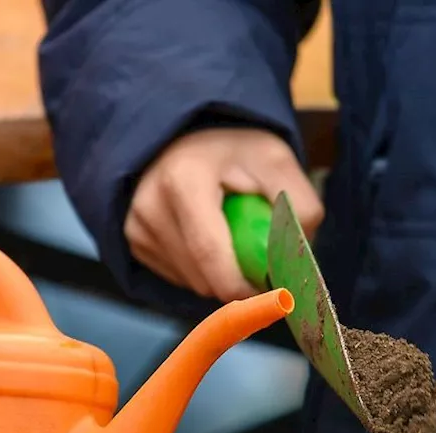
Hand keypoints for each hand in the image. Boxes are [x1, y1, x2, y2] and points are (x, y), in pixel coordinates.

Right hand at [126, 128, 323, 301]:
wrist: (189, 136)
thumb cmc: (236, 150)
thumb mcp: (277, 162)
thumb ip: (299, 205)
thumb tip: (301, 259)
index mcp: (183, 181)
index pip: (210, 254)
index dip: (243, 286)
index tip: (273, 293)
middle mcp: (149, 206)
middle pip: (202, 278)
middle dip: (239, 282)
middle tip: (262, 259)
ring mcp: (136, 226)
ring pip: (192, 283)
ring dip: (220, 276)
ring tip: (231, 238)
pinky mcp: (134, 241)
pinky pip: (179, 277)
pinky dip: (202, 270)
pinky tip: (209, 239)